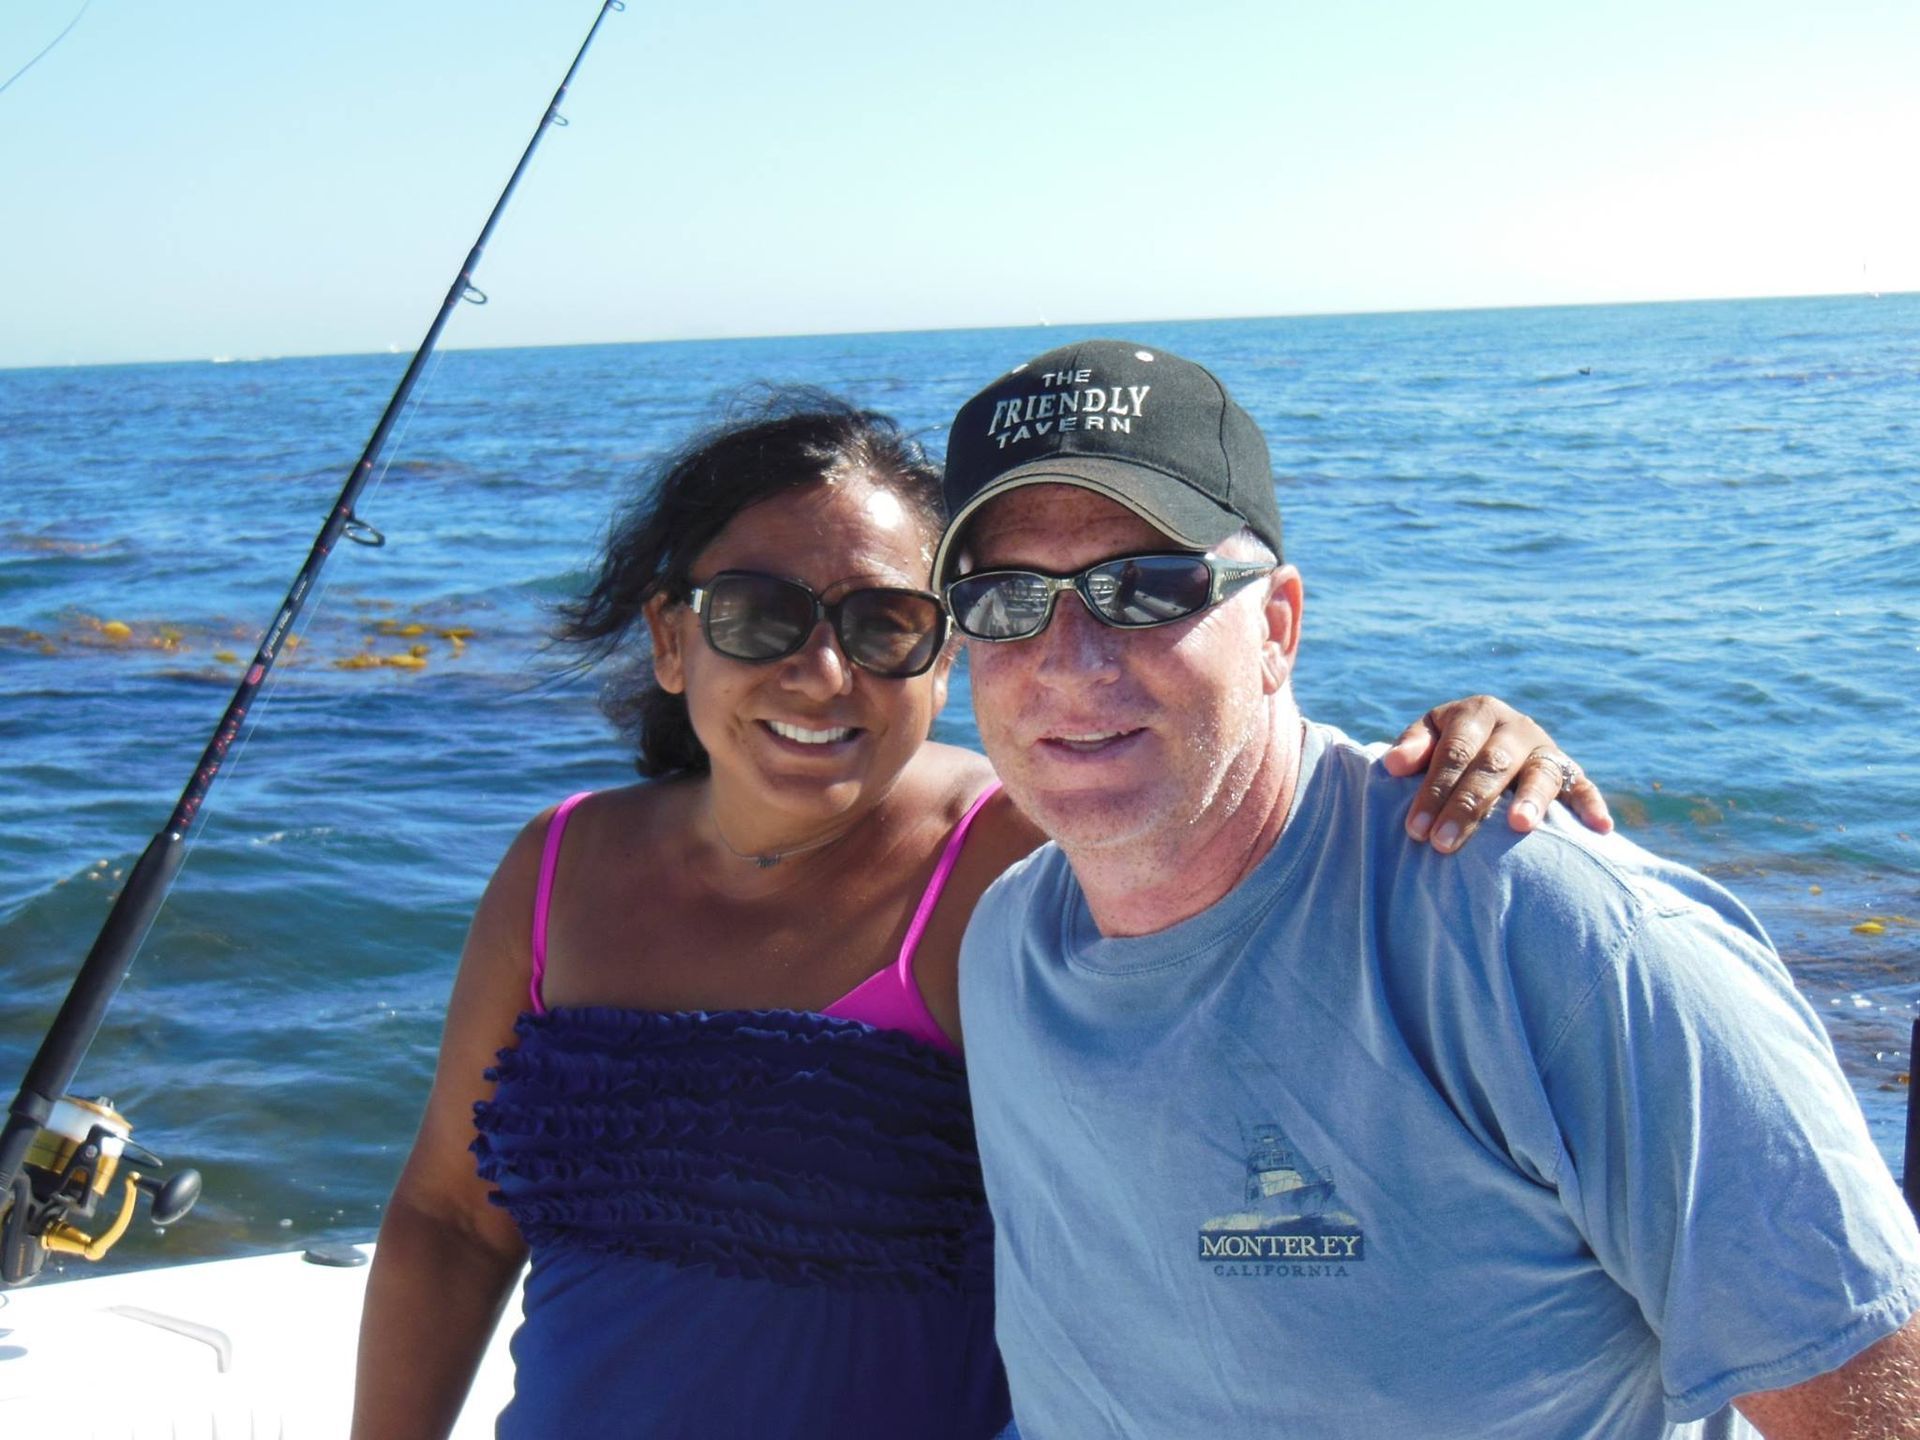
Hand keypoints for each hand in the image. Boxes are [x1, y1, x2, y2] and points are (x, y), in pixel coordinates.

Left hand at [1381, 696, 1612, 852]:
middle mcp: (1516, 726)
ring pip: (1540, 772)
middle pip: (1492, 764)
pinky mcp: (1571, 770)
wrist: (1492, 739)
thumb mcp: (1429, 736)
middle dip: (1467, 805)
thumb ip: (1412, 746)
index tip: (1415, 830)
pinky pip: (1584, 786)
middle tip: (1443, 843)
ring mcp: (1546, 748)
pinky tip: (1600, 829)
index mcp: (1477, 712)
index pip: (1454, 752)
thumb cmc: (1450, 747)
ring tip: (1519, 827)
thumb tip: (1391, 765)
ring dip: (1531, 799)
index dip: (1433, 790)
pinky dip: (1592, 805)